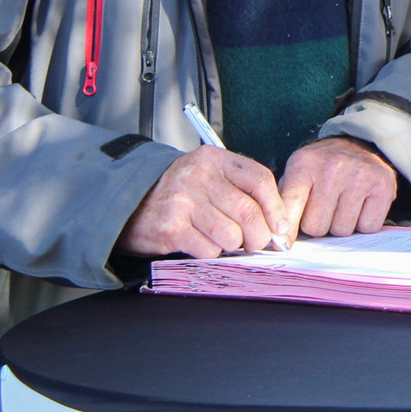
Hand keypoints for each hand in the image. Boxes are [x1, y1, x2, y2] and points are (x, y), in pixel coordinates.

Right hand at [117, 145, 288, 258]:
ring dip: (231, 245)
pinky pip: (209, 250)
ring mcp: (182, 201)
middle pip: (249, 212)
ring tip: (219, 238)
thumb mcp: (209, 176)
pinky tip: (198, 241)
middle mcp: (198, 176)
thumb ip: (241, 190)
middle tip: (255, 243)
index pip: (260, 179)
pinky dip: (210, 252)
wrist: (129, 202)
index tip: (280, 226)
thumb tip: (278, 224)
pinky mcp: (170, 228)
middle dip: (259, 236)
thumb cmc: (179, 193)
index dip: (276, 207)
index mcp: (213, 159)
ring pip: (231, 235)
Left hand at [279, 136, 398, 239]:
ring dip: (341, 225)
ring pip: (342, 230)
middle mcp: (333, 167)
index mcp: (304, 164)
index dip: (287, 230)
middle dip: (319, 225)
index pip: (291, 205)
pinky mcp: (383, 184)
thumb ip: (285, 206)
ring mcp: (360, 174)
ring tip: (343, 205)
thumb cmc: (321, 169)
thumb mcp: (297, 176)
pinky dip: (363, 223)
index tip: (284, 245)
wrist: (357, 144)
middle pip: (316, 227)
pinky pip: (368, 227)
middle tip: (324, 208)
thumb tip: (280, 243)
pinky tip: (361, 205)